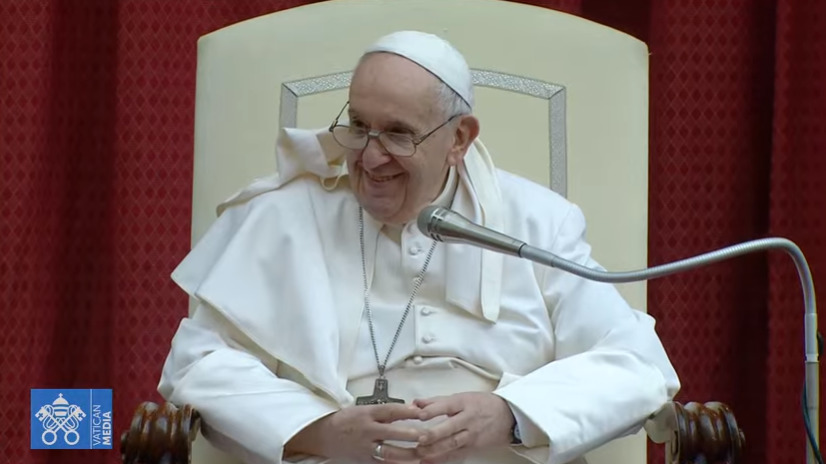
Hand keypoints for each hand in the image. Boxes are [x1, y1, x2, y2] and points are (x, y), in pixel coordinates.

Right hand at [285, 403, 423, 462]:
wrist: (324, 435)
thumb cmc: (347, 420)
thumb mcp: (364, 409)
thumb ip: (385, 412)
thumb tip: (410, 410)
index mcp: (367, 414)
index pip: (389, 411)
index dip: (407, 411)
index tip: (421, 412)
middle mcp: (367, 430)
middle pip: (391, 432)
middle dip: (409, 435)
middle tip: (425, 436)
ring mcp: (365, 447)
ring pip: (388, 452)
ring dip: (406, 455)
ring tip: (422, 454)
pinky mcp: (365, 460)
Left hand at [413, 393, 514, 463]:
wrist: (508, 415)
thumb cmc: (482, 404)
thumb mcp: (462, 397)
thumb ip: (437, 401)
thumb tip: (416, 403)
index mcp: (464, 403)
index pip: (448, 406)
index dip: (434, 410)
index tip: (420, 414)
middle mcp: (468, 419)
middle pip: (451, 427)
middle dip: (434, 434)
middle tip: (419, 438)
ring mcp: (471, 435)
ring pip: (453, 443)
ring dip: (436, 449)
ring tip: (421, 452)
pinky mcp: (473, 447)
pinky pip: (457, 454)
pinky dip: (443, 459)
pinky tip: (431, 461)